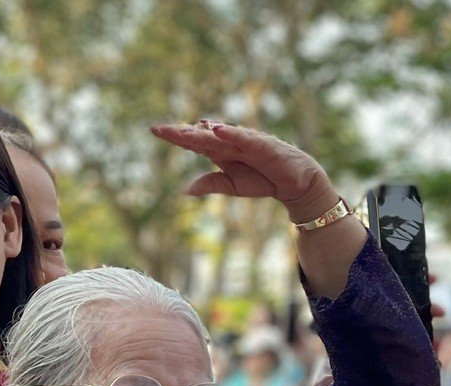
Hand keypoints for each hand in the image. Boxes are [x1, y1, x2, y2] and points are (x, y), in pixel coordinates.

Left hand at [150, 122, 338, 223]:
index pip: (194, 142)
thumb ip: (211, 184)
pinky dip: (231, 133)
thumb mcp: (232, 186)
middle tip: (158, 129)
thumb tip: (185, 190)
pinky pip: (244, 138)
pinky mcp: (263, 145)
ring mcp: (246, 142)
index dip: (176, 136)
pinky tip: (217, 129)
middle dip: (181, 133)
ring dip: (200, 133)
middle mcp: (230, 143)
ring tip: (181, 131)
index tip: (155, 130)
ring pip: (219, 136)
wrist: (295, 184)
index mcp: (221, 152)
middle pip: (201, 136)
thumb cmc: (263, 180)